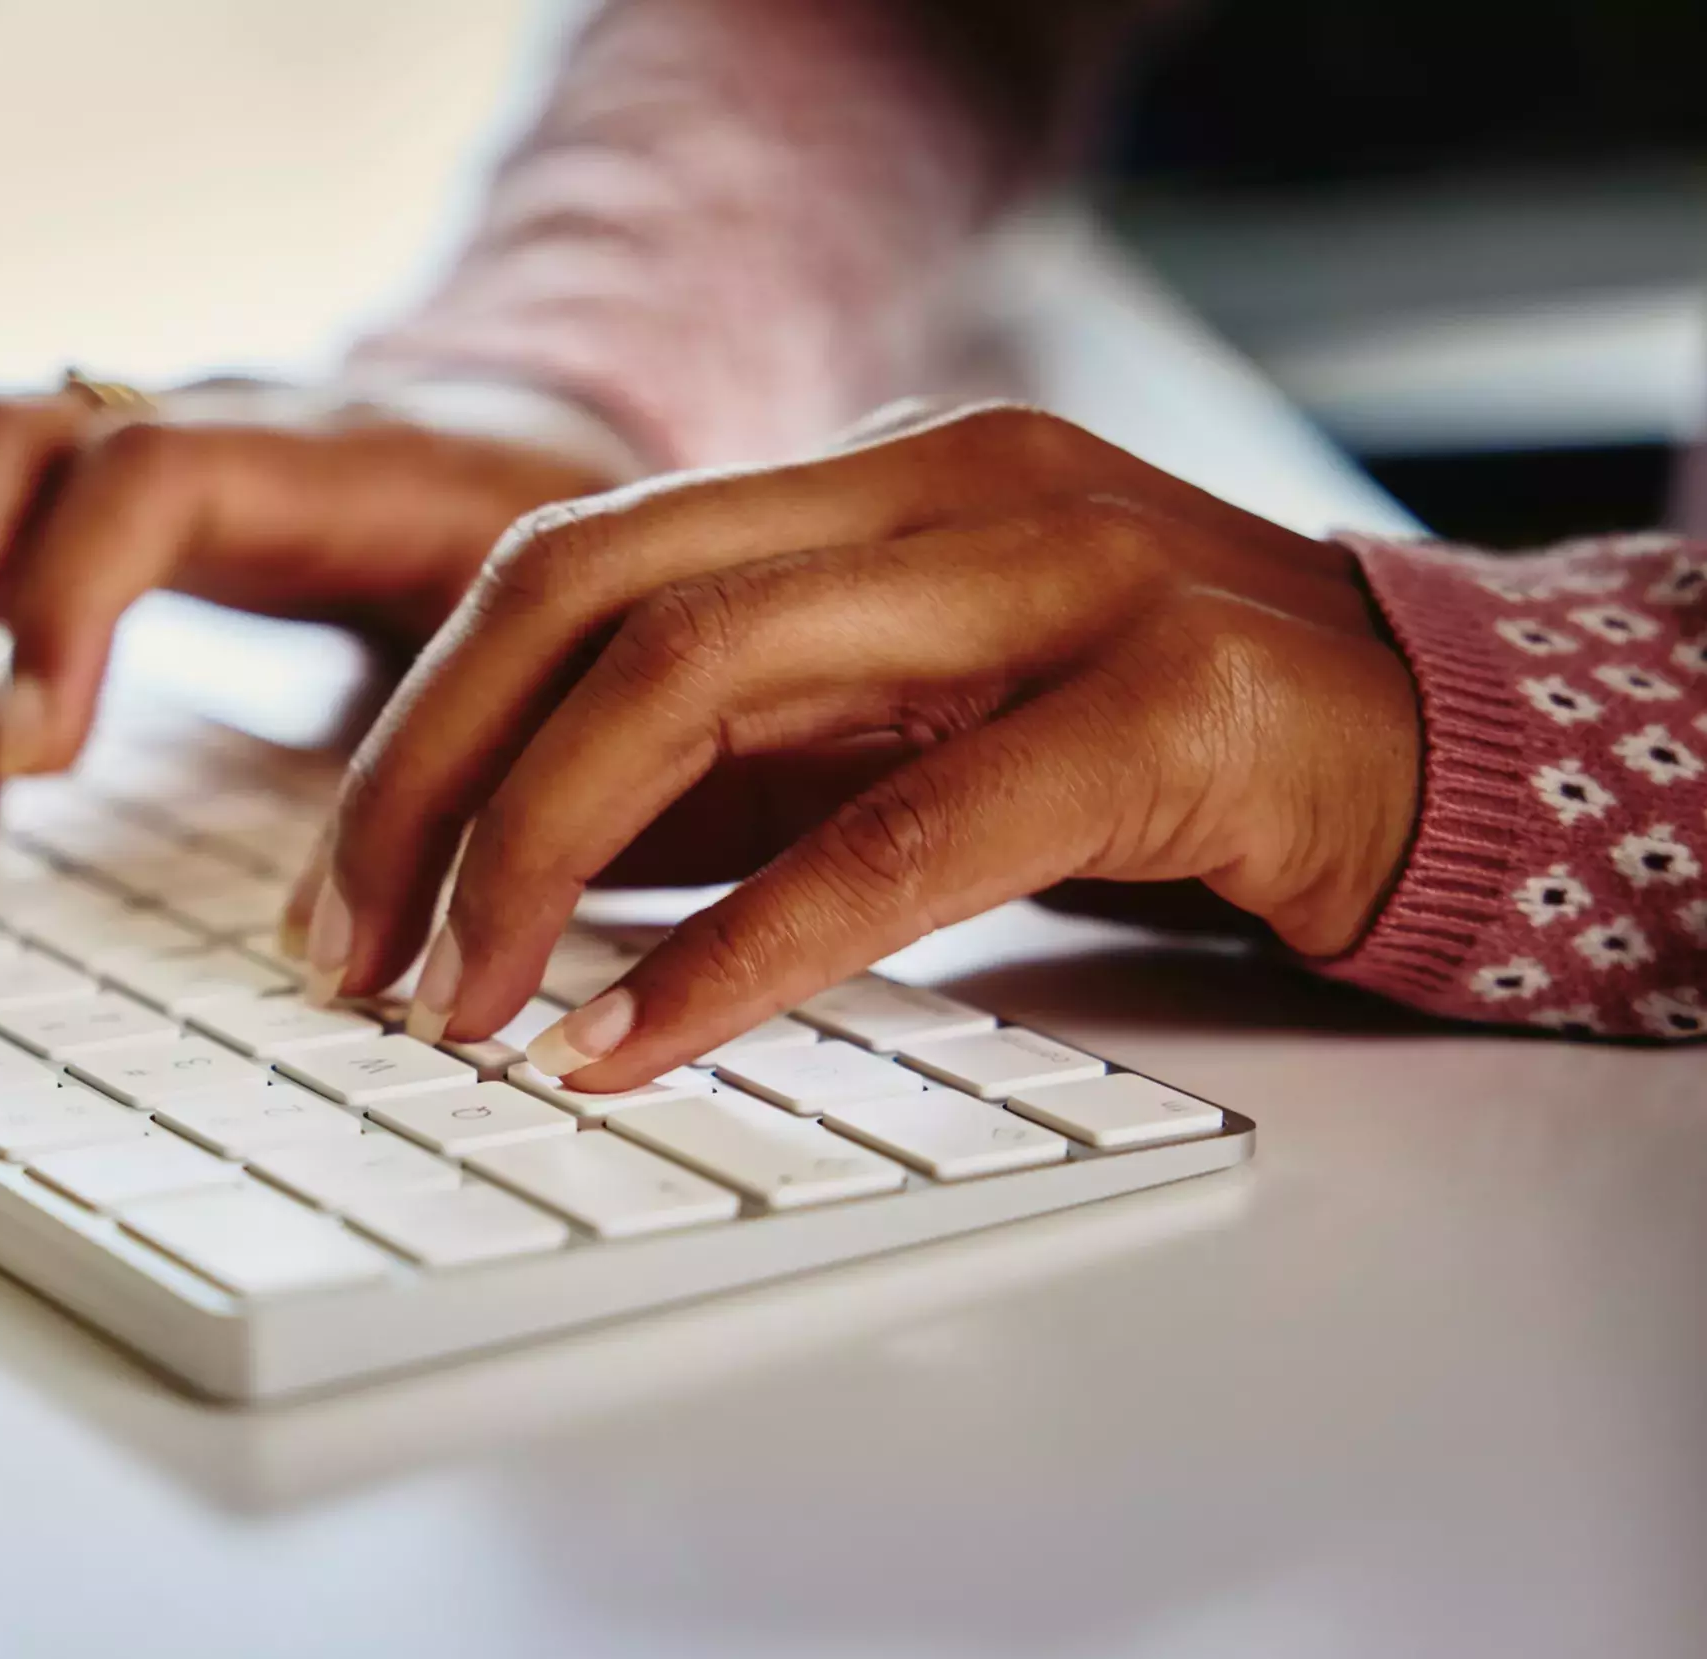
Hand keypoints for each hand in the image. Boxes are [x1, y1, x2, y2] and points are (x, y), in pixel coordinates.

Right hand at [0, 381, 621, 837]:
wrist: (506, 441)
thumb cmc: (517, 559)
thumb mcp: (532, 644)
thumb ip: (449, 760)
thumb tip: (334, 944)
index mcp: (315, 457)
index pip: (142, 472)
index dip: (60, 608)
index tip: (36, 767)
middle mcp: (178, 411)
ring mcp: (96, 431)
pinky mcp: (42, 479)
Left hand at [293, 405, 1422, 1089]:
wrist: (1450, 751)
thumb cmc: (1153, 749)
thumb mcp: (912, 722)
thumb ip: (739, 762)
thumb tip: (504, 875)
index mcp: (866, 480)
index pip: (568, 558)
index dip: (417, 727)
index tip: (342, 889)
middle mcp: (943, 487)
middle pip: (589, 591)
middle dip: (427, 784)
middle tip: (356, 960)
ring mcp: (1060, 577)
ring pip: (700, 672)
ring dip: (533, 854)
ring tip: (463, 1007)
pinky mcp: (1165, 715)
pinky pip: (891, 838)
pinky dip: (729, 954)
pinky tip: (625, 1044)